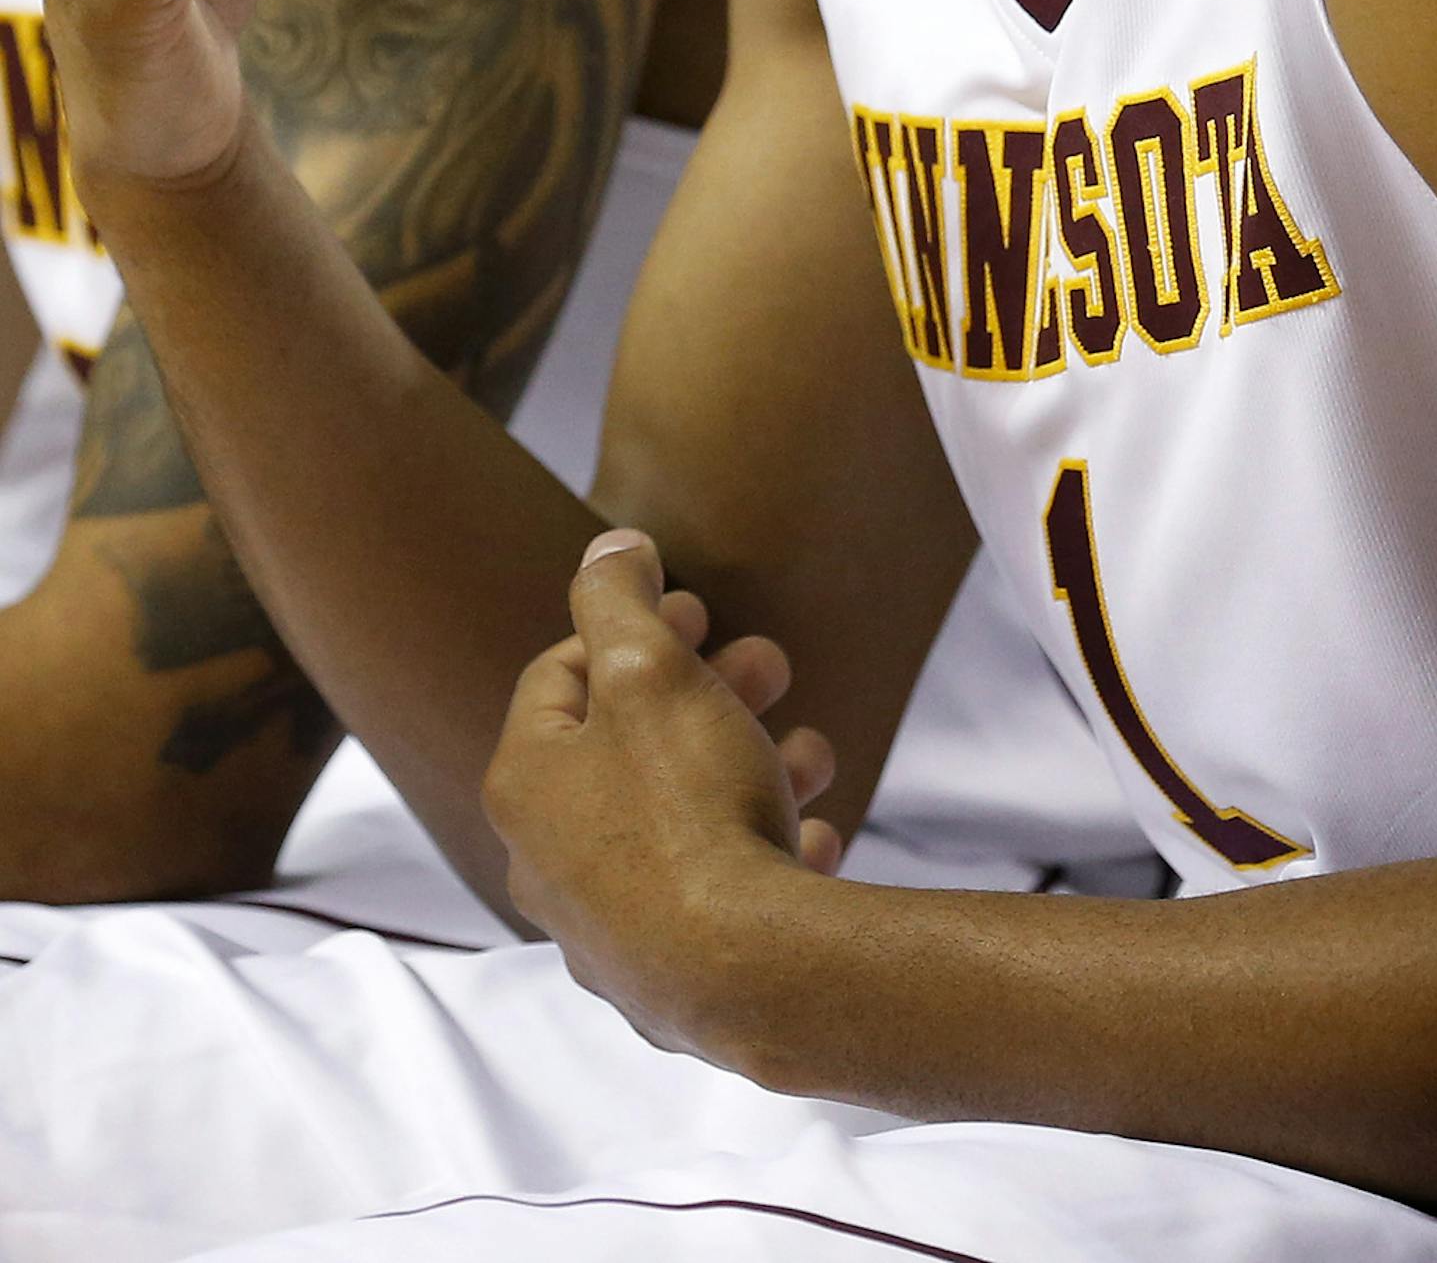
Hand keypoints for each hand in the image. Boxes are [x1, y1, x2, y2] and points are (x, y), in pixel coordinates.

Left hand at [483, 531, 838, 1062]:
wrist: (742, 975)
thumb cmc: (687, 810)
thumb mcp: (650, 670)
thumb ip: (618, 599)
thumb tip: (608, 549)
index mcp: (527, 784)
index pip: (559, 676)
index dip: (629, 627)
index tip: (697, 611)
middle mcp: (548, 860)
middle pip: (627, 747)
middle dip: (707, 694)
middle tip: (771, 667)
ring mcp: (605, 929)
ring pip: (680, 819)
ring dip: (749, 767)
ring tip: (815, 754)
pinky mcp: (664, 981)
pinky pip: (714, 894)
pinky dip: (761, 853)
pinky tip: (814, 838)